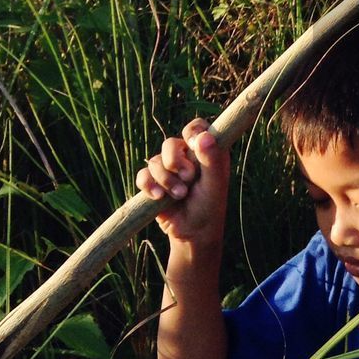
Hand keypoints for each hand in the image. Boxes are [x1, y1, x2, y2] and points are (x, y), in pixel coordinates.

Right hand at [137, 118, 229, 246]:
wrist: (193, 231)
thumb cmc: (210, 205)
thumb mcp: (216, 183)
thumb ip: (213, 159)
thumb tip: (205, 137)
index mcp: (204, 151)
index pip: (196, 127)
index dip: (192, 132)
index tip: (193, 145)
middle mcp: (185, 156)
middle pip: (170, 143)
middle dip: (175, 161)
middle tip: (188, 178)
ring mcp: (167, 169)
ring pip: (155, 161)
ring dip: (165, 179)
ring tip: (179, 195)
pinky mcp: (153, 183)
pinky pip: (142, 175)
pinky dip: (148, 185)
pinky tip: (158, 197)